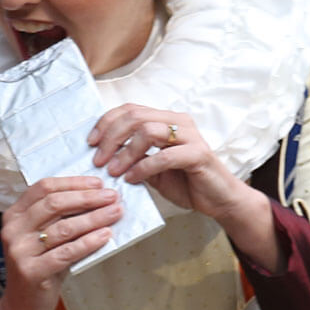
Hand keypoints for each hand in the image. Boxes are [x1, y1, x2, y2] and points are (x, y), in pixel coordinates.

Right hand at [0, 176, 120, 309]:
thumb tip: (97, 195)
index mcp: (14, 215)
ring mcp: (20, 251)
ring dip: (94, 218)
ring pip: (63, 228)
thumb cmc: (39, 266)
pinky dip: (88, 243)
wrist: (22, 306)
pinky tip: (105, 236)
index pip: (43, 187)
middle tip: (112, 196)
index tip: (98, 183)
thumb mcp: (43, 237)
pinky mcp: (31, 271)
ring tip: (115, 213)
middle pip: (54, 204)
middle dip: (87, 198)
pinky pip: (66, 252)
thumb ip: (59, 217)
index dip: (73, 183)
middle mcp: (13, 230)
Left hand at [87, 104, 282, 269]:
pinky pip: (164, 155)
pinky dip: (143, 167)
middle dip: (111, 138)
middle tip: (98, 160)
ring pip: (148, 131)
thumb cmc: (185, 182)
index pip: (130, 109)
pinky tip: (132, 179)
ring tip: (113, 171)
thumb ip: (133, 156)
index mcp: (166, 119)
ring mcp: (190, 135)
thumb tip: (102, 154)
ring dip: (125, 152)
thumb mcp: (151, 168)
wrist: (219, 200)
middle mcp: (178, 121)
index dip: (106, 123)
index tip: (91, 143)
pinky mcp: (198, 154)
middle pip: (135, 116)